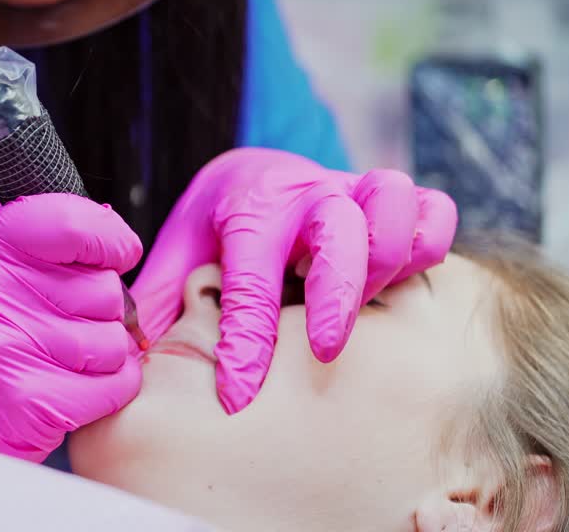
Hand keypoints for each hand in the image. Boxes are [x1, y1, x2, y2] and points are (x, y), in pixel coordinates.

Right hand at [0, 193, 143, 460]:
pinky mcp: (30, 401)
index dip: (111, 239)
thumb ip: (45, 242)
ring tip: (64, 360)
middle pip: (106, 287)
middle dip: (102, 310)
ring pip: (115, 339)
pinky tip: (74, 389)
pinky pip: (117, 383)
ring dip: (106, 354)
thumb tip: (111, 229)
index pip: (73, 223)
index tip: (116, 255)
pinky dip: (110, 389)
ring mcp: (8, 348)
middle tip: (64, 325)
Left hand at [131, 148, 456, 412]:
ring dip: (386, 258)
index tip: (237, 395)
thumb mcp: (179, 249)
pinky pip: (436, 211)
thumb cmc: (219, 226)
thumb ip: (158, 296)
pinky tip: (401, 281)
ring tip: (363, 301)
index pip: (249, 278)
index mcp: (247, 207)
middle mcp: (308, 194)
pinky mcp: (396, 200)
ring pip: (395, 204)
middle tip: (323, 352)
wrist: (256, 173)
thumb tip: (132, 350)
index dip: (246, 342)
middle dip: (337, 297)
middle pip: (341, 232)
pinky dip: (430, 244)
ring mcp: (356, 191)